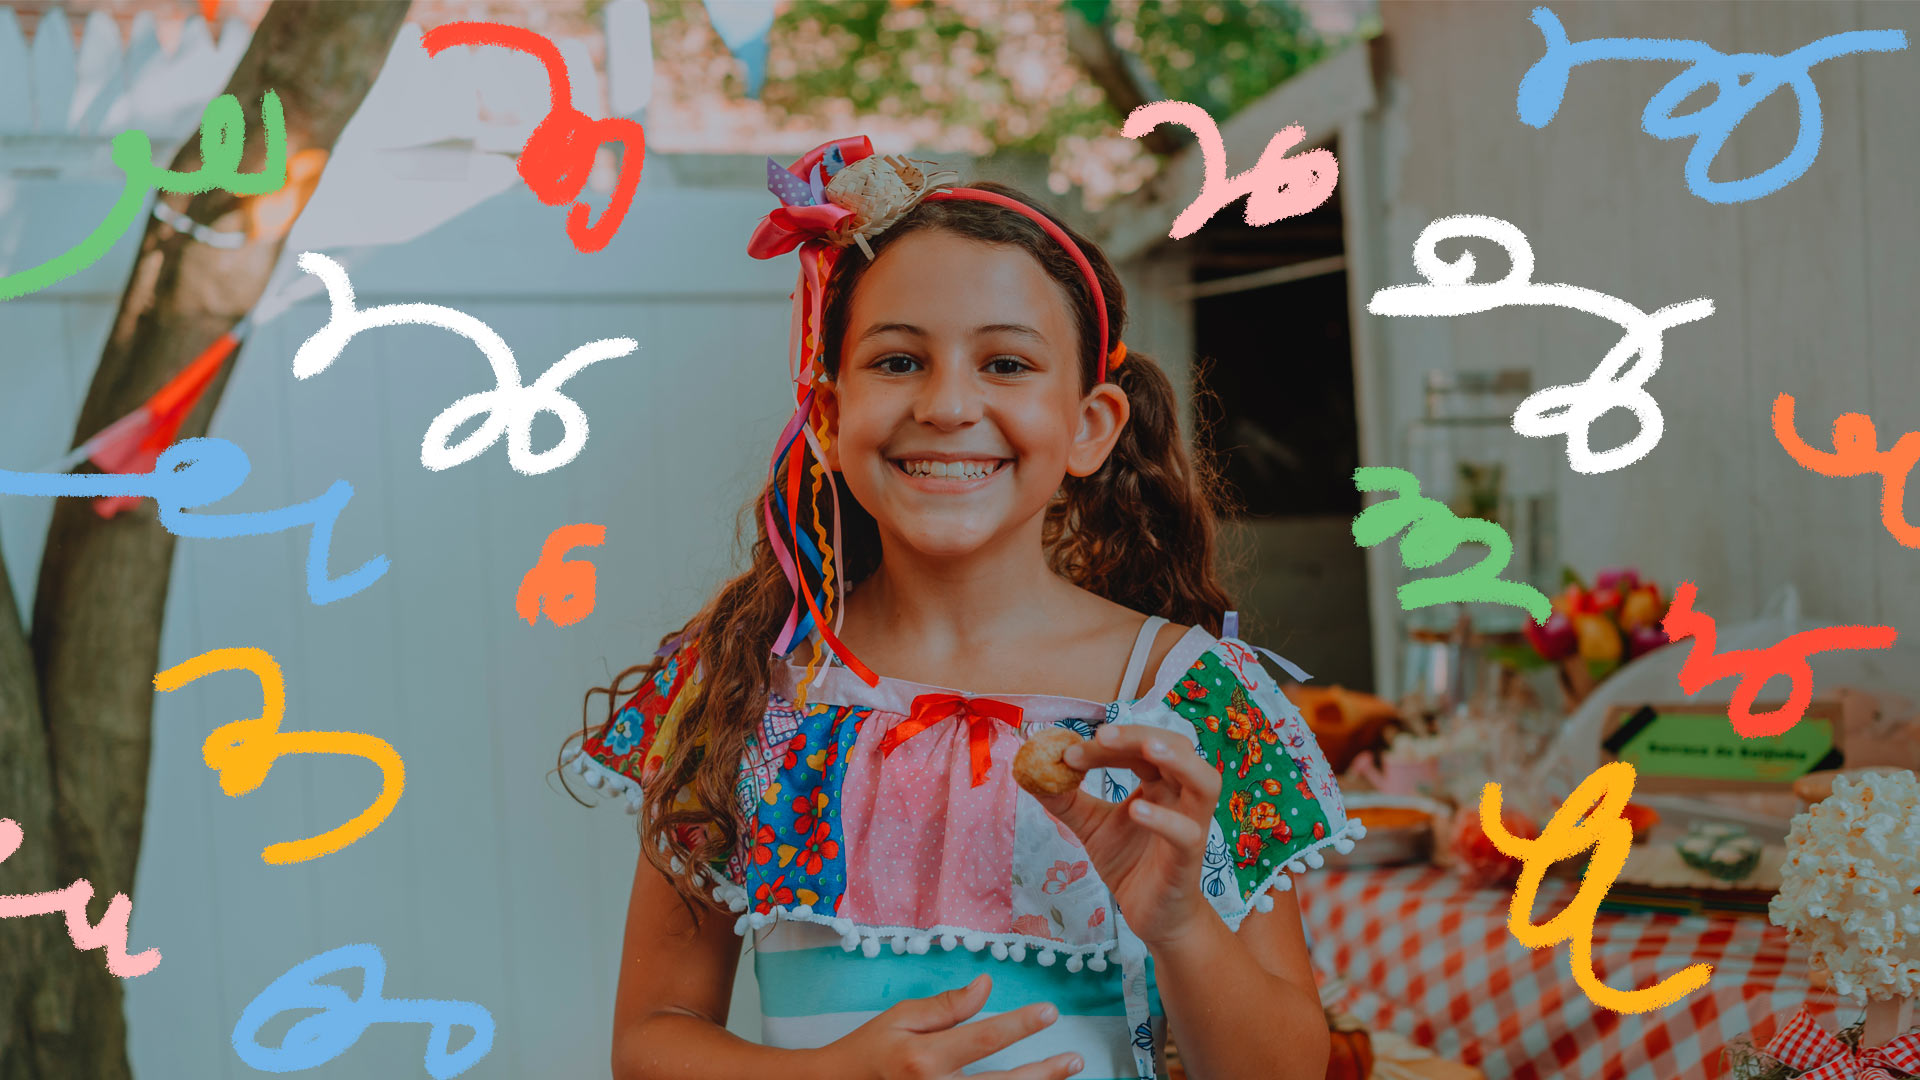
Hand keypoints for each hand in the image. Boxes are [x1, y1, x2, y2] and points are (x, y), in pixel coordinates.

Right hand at [824, 973, 1082, 1079]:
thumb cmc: (868, 1050)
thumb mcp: (900, 1018)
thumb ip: (946, 1006)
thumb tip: (986, 985)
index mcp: (924, 1060)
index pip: (984, 1039)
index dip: (1021, 1025)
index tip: (1049, 1013)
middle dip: (1044, 1073)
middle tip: (1075, 1059)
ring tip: (1064, 1075)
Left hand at [1033, 725, 1220, 946]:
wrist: (1153, 916)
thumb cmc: (1130, 864)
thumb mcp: (1090, 826)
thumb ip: (1065, 799)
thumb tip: (1029, 771)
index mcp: (1160, 783)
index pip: (1138, 748)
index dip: (1107, 744)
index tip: (1068, 752)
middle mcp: (1181, 797)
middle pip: (1175, 747)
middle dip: (1138, 736)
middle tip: (1101, 736)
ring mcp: (1191, 825)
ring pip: (1204, 781)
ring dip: (1178, 760)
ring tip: (1148, 748)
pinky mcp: (1189, 859)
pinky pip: (1186, 833)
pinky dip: (1164, 819)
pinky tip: (1136, 811)